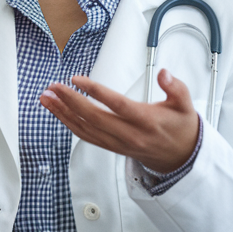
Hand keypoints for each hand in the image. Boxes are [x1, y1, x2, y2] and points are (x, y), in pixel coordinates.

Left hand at [40, 69, 199, 173]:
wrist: (180, 157)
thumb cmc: (180, 127)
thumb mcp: (185, 105)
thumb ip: (176, 87)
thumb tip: (164, 74)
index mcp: (147, 121)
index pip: (117, 105)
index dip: (95, 92)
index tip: (77, 79)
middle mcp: (130, 135)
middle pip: (94, 118)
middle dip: (70, 101)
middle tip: (53, 87)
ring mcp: (119, 144)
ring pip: (85, 130)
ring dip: (63, 113)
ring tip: (46, 98)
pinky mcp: (111, 147)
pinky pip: (86, 137)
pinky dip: (69, 124)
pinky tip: (58, 112)